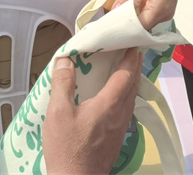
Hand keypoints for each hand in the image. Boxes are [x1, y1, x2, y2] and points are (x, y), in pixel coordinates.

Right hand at [43, 49, 142, 174]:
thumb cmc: (68, 149)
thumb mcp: (58, 112)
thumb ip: (63, 83)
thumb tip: (65, 61)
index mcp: (109, 104)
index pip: (126, 74)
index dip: (130, 57)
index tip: (132, 42)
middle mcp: (120, 114)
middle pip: (133, 84)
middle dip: (134, 66)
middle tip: (132, 50)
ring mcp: (120, 127)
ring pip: (131, 98)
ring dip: (131, 80)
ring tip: (126, 69)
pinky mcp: (116, 138)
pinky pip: (126, 109)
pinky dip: (126, 95)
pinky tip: (116, 98)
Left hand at [112, 0, 190, 29]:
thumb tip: (114, 10)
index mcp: (159, 9)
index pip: (138, 28)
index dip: (123, 26)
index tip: (110, 21)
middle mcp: (165, 14)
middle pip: (142, 26)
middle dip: (127, 21)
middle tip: (111, 14)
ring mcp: (166, 11)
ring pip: (145, 20)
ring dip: (133, 15)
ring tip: (120, 6)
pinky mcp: (165, 6)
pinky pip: (149, 13)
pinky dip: (139, 9)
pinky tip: (132, 2)